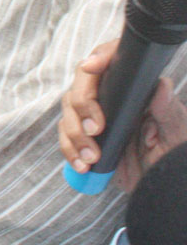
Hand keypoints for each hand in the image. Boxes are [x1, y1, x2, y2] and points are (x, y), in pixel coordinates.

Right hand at [58, 37, 186, 190]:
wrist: (164, 187)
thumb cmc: (175, 154)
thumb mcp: (177, 134)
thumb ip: (169, 112)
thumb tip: (162, 86)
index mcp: (135, 87)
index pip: (113, 60)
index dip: (100, 58)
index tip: (90, 67)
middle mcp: (111, 95)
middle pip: (82, 86)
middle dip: (83, 106)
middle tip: (95, 129)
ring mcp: (95, 115)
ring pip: (70, 111)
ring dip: (75, 133)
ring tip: (91, 157)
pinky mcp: (85, 136)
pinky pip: (67, 136)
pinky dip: (70, 150)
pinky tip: (81, 164)